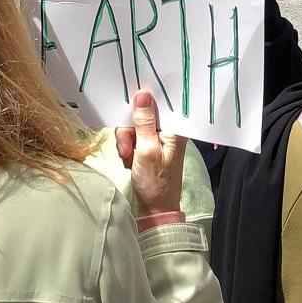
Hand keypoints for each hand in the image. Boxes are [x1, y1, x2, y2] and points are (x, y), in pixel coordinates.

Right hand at [116, 89, 184, 218]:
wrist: (154, 208)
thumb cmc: (155, 182)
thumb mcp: (147, 150)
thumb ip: (144, 122)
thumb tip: (143, 93)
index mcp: (175, 127)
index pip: (159, 101)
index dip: (142, 101)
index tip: (129, 108)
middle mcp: (168, 129)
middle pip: (142, 113)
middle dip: (129, 130)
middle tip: (127, 148)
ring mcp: (158, 137)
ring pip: (133, 126)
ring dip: (126, 141)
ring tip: (128, 158)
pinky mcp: (149, 145)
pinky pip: (132, 137)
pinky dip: (127, 147)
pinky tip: (129, 160)